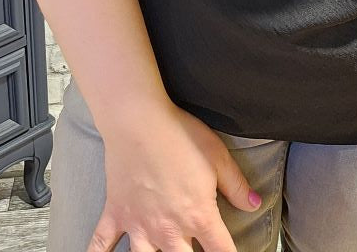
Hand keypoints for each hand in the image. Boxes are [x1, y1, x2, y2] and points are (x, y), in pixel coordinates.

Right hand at [86, 100, 260, 251]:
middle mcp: (168, 228)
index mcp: (198, 215)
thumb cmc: (179, 133)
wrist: (138, 119)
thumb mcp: (217, 156)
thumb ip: (237, 185)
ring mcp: (139, 225)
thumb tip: (255, 204)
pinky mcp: (116, 214)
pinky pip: (101, 245)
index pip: (221, 251)